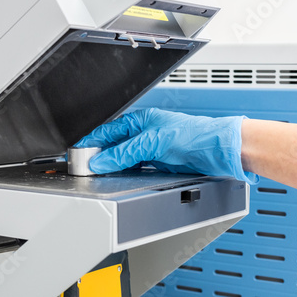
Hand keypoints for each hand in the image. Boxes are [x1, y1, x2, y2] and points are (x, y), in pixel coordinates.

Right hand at [75, 108, 258, 183]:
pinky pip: (135, 167)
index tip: (78, 152)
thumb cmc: (194, 135)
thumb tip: (102, 160)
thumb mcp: (153, 141)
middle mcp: (144, 133)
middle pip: (114, 145)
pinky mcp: (158, 162)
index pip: (108, 130)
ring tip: (97, 173)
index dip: (92, 141)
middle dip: (100, 155)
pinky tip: (118, 177)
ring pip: (124, 157)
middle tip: (84, 167)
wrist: (218, 150)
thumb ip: (126, 151)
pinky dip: (125, 172)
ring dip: (112, 165)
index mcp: (141, 120)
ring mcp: (151, 148)